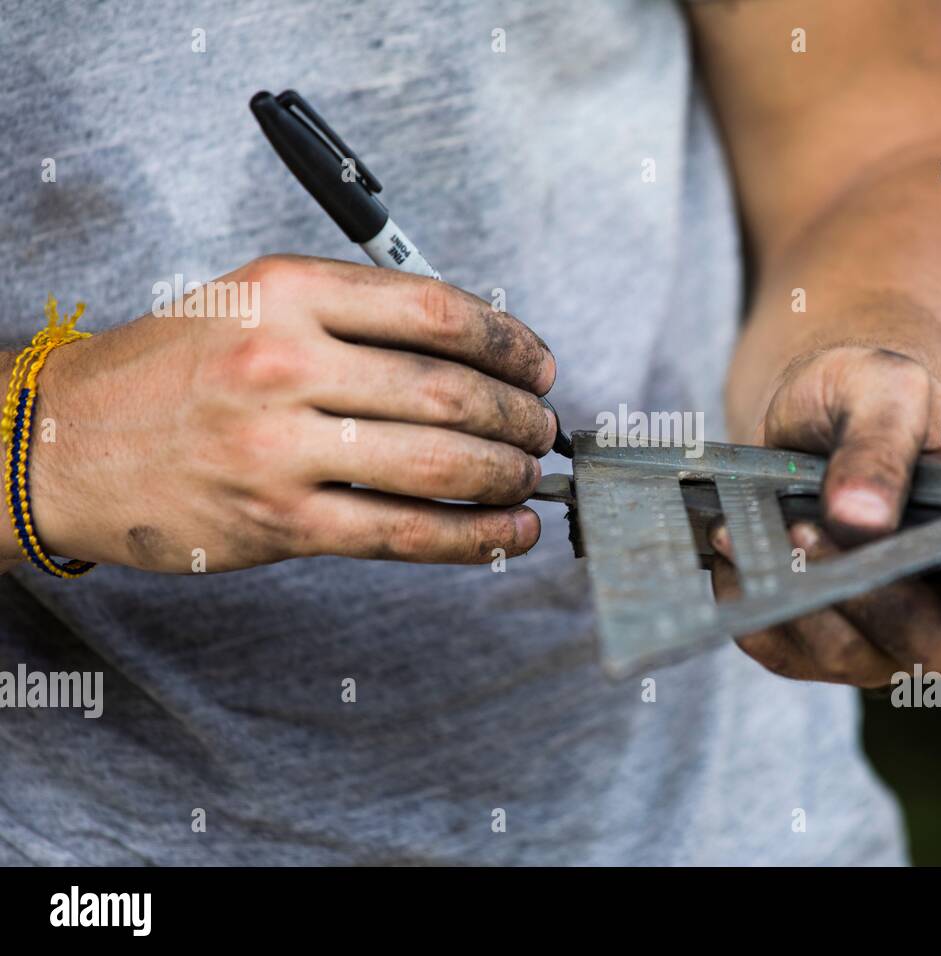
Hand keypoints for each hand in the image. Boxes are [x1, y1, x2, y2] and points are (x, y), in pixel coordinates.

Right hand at [20, 255, 556, 571]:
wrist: (64, 444)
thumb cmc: (175, 370)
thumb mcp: (252, 302)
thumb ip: (353, 316)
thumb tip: (471, 352)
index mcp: (287, 292)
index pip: (435, 310)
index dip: (509, 341)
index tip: (537, 364)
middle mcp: (285, 363)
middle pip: (449, 389)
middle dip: (519, 415)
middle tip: (543, 427)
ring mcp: (279, 448)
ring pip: (437, 463)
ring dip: (507, 474)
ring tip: (530, 475)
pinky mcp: (279, 523)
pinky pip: (403, 533)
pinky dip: (473, 537)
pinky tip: (511, 532)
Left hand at [710, 345, 940, 686]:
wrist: (822, 413)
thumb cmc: (877, 397)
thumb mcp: (885, 389)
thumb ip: (881, 444)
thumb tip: (862, 522)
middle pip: (932, 651)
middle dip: (871, 595)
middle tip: (808, 529)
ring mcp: (886, 640)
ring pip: (851, 661)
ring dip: (801, 600)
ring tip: (759, 531)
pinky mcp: (819, 645)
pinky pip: (787, 654)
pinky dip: (755, 606)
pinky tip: (734, 550)